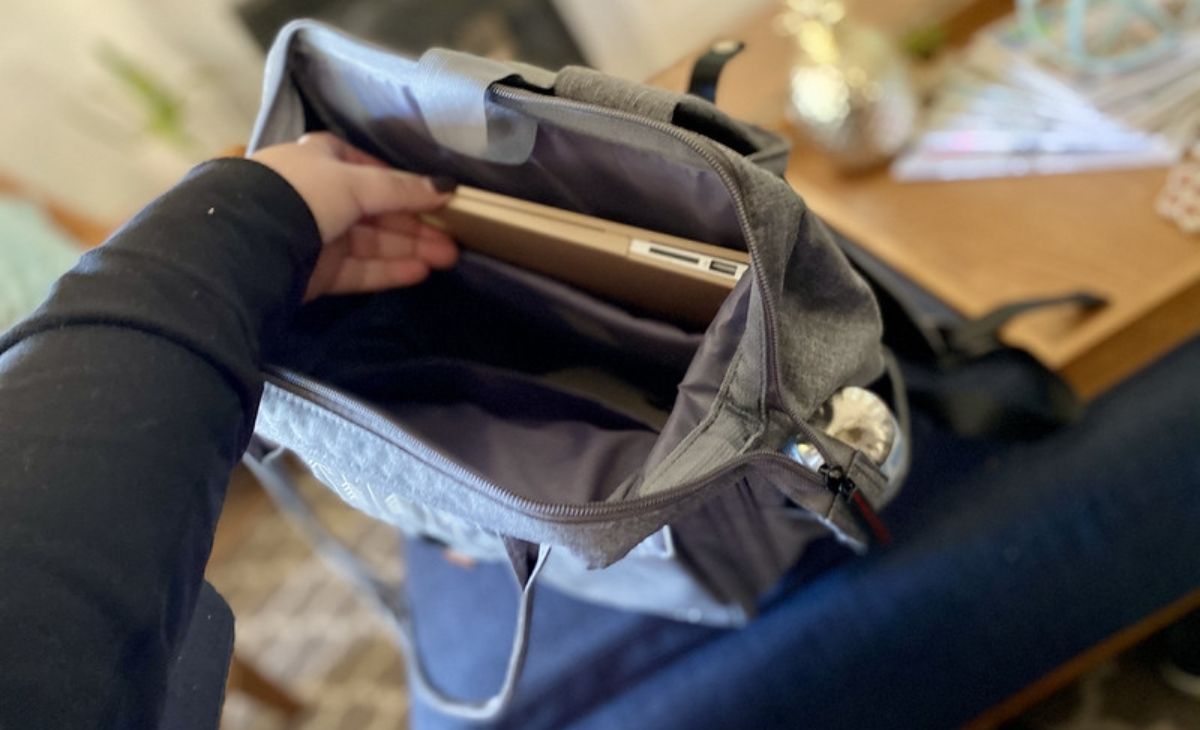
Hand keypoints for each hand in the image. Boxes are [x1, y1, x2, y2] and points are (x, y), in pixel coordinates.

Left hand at [250, 133, 458, 300]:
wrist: (249, 243)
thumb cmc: (302, 194)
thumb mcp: (356, 182)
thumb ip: (403, 189)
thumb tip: (448, 187)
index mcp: (320, 160)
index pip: (369, 168)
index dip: (402, 182)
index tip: (435, 197)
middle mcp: (319, 196)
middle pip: (376, 210)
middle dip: (415, 224)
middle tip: (454, 239)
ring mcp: (317, 236)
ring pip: (372, 242)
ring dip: (410, 248)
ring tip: (447, 258)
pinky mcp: (316, 273)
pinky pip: (359, 270)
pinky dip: (389, 271)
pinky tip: (420, 272)